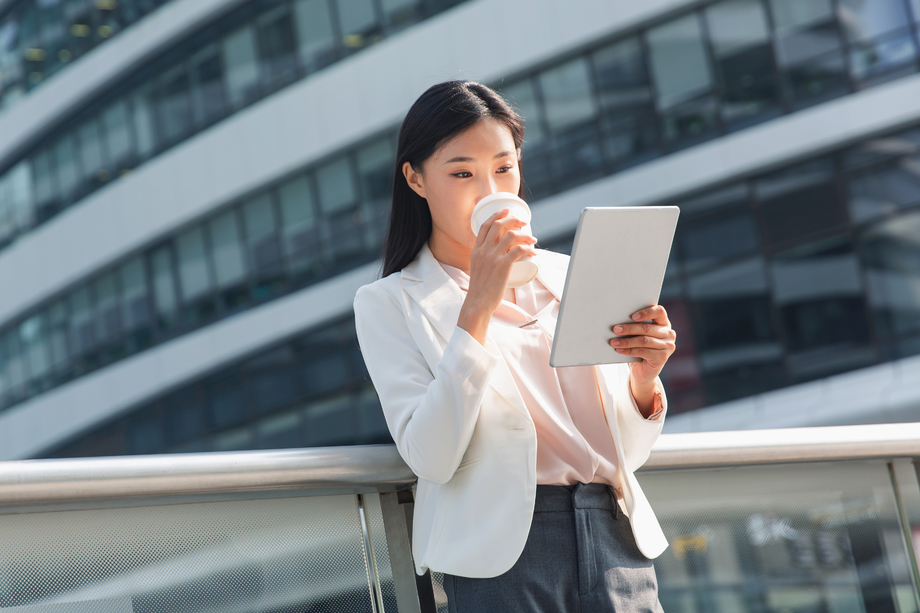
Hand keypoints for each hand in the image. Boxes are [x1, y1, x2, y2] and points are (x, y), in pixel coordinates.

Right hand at [458, 208, 536, 344]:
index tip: (507, 210)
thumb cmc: (480, 290)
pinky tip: (533, 253)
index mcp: (476, 250)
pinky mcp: (503, 266)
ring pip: (511, 236)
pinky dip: (528, 249)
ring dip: (525, 235)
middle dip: (513, 220)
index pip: (485, 226)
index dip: (497, 215)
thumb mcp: (478, 269)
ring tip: (533, 240)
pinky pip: (519, 250)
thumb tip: (498, 256)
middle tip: (524, 223)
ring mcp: (493, 258)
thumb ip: (485, 260)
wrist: (478, 303)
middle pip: (499, 226)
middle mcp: (483, 251)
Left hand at [609, 304, 675, 384]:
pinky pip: (643, 352)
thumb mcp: (638, 336)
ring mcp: (667, 346)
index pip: (659, 312)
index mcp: (663, 323)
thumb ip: (635, 327)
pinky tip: (619, 350)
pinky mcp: (662, 357)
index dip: (646, 312)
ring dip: (626, 341)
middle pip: (647, 328)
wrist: (643, 371)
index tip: (632, 316)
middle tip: (615, 329)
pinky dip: (629, 350)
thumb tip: (619, 323)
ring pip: (644, 340)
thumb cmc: (639, 348)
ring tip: (613, 342)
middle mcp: (668, 333)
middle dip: (629, 329)